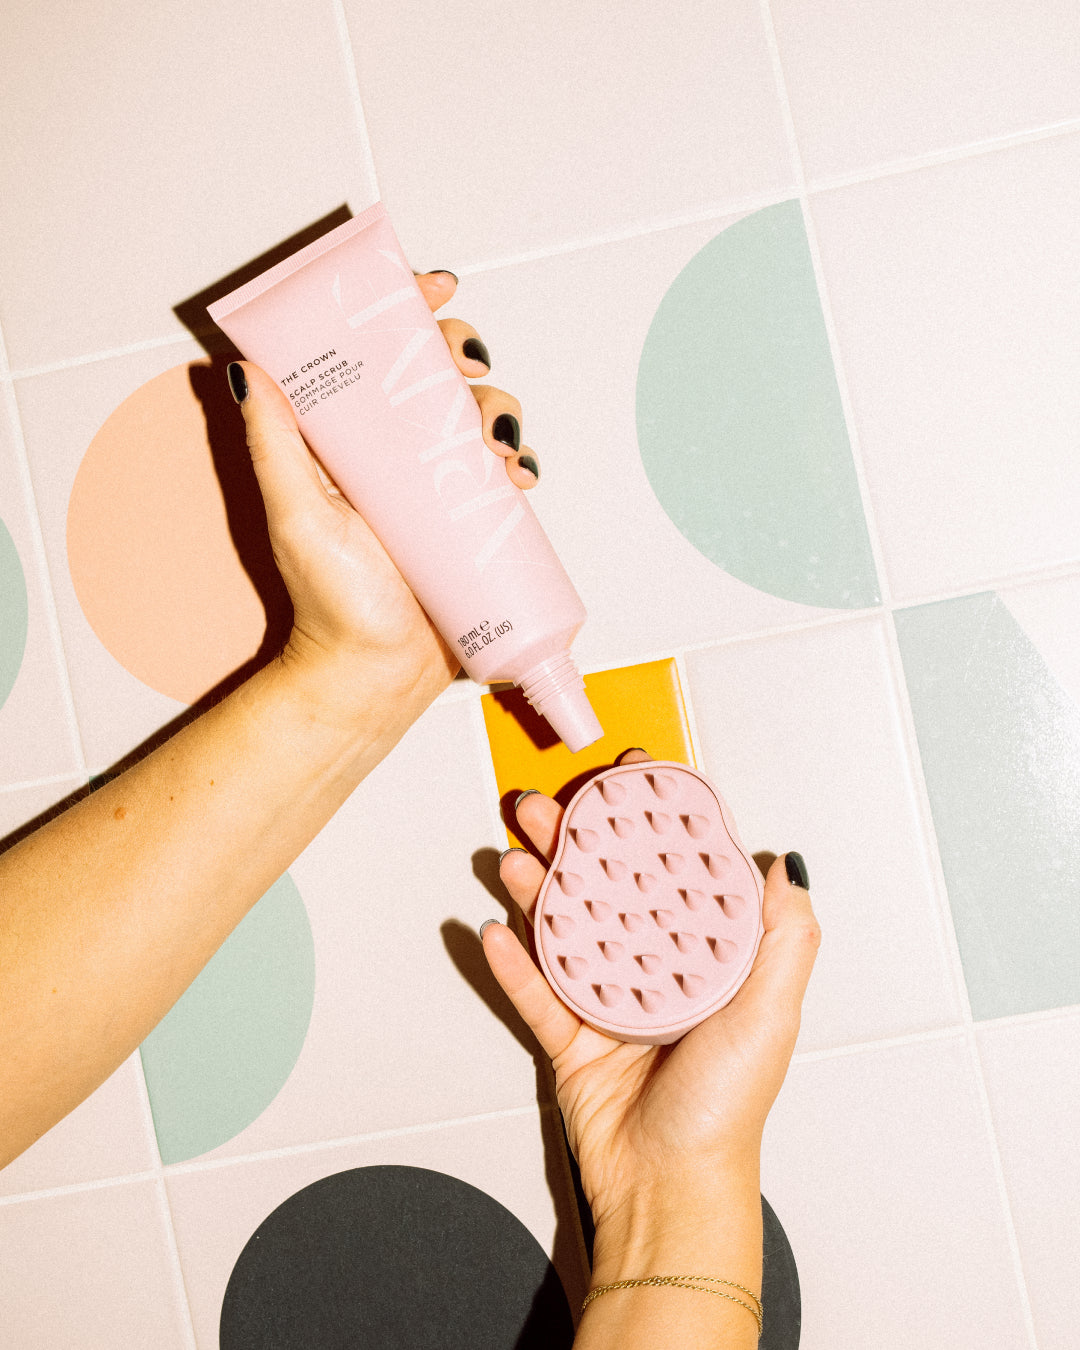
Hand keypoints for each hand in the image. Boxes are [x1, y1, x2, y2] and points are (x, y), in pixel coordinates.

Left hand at [229, 272, 539, 723]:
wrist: (376, 676)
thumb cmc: (332, 605)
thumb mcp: (294, 512)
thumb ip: (273, 442)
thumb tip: (246, 366)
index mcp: (351, 440)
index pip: (379, 355)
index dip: (409, 309)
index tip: (435, 290)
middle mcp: (397, 454)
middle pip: (439, 374)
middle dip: (464, 355)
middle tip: (466, 372)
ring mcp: (440, 487)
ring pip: (481, 416)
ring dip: (498, 410)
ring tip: (494, 443)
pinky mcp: (475, 522)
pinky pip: (508, 473)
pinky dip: (521, 461)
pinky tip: (518, 476)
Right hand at [482, 750, 819, 1261]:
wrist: (671, 1190)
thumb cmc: (726, 1108)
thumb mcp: (772, 1012)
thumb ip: (784, 936)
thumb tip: (783, 864)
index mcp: (707, 956)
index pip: (677, 868)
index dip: (653, 818)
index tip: (630, 774)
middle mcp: (657, 968)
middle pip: (609, 886)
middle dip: (575, 842)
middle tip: (543, 807)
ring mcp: (609, 1000)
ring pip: (564, 928)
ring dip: (535, 890)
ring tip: (512, 858)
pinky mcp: (570, 1037)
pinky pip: (535, 991)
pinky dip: (512, 962)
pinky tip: (494, 929)